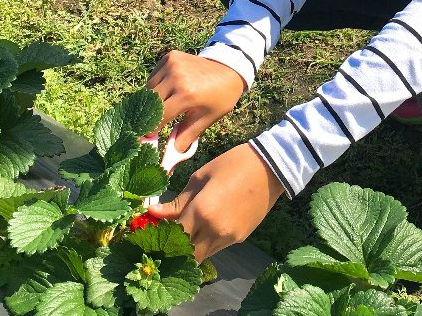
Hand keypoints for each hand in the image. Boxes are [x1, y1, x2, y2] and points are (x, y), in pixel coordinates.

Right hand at [146, 50, 245, 152]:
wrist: (229, 68)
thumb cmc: (220, 97)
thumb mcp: (206, 119)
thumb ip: (185, 136)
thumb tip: (170, 157)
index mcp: (187, 94)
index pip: (159, 116)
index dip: (150, 130)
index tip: (145, 140)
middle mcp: (176, 76)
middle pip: (150, 103)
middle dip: (148, 117)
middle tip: (149, 128)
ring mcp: (172, 64)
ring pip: (149, 89)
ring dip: (151, 102)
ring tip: (162, 109)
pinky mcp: (170, 56)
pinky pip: (153, 77)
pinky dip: (155, 87)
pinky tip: (166, 92)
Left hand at [146, 143, 285, 261]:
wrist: (271, 167)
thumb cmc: (232, 164)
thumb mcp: (200, 177)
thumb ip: (177, 201)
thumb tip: (154, 213)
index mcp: (201, 211)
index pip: (172, 237)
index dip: (159, 238)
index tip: (150, 233)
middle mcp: (214, 230)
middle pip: (185, 256)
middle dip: (173, 251)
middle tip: (165, 239)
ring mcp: (229, 237)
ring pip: (201, 255)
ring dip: (190, 248)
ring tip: (183, 233)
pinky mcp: (240, 239)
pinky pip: (216, 247)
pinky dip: (206, 243)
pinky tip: (204, 228)